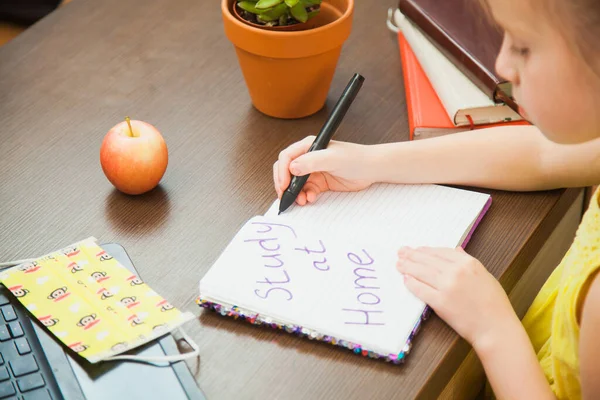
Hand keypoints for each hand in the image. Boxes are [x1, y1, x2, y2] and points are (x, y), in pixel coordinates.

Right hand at [273, 136, 375, 204]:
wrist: (372, 169)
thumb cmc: (355, 158)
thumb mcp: (332, 158)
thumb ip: (312, 162)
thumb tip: (292, 168)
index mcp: (308, 146)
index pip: (286, 157)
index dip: (281, 171)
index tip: (283, 185)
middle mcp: (308, 158)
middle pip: (286, 171)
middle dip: (285, 184)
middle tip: (286, 196)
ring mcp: (313, 171)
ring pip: (295, 184)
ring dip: (295, 193)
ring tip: (301, 201)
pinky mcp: (319, 182)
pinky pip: (306, 190)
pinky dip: (305, 196)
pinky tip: (310, 199)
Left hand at [396, 246, 517, 347]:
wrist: (496, 329)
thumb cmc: (494, 305)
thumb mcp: (485, 276)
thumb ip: (468, 262)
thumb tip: (456, 250)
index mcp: (469, 263)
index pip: (441, 252)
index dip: (426, 250)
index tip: (417, 249)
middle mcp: (457, 272)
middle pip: (428, 260)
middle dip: (412, 255)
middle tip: (401, 252)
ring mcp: (447, 286)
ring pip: (421, 272)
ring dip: (407, 267)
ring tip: (399, 264)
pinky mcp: (440, 302)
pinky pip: (421, 290)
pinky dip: (412, 284)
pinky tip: (406, 280)